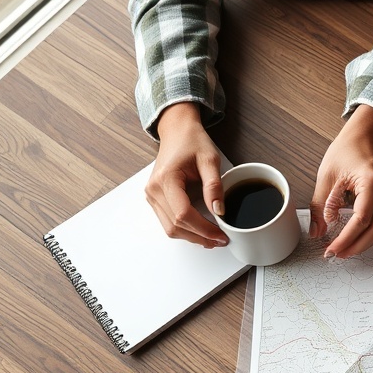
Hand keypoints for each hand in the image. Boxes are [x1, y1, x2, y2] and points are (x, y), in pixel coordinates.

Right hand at [145, 103, 227, 247]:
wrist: (178, 132)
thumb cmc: (192, 141)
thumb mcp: (210, 159)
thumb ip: (214, 186)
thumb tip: (219, 211)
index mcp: (166, 179)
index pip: (183, 214)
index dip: (204, 229)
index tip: (221, 235)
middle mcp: (154, 190)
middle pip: (175, 225)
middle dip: (199, 237)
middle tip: (221, 240)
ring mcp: (152, 196)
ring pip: (170, 228)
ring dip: (192, 236)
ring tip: (213, 238)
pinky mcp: (155, 199)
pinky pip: (168, 221)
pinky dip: (185, 229)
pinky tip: (201, 230)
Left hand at [309, 106, 372, 258]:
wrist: (366, 137)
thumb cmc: (346, 151)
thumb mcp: (326, 176)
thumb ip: (320, 206)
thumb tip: (316, 232)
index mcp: (371, 182)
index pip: (361, 220)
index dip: (346, 239)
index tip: (331, 250)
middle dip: (355, 246)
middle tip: (337, 255)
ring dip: (365, 244)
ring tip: (346, 249)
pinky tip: (358, 238)